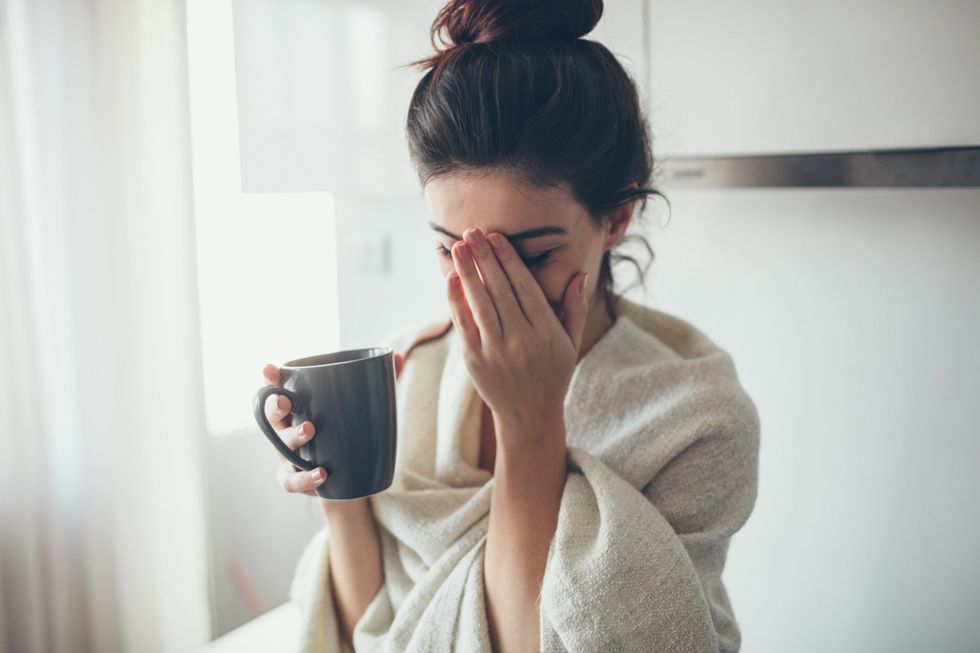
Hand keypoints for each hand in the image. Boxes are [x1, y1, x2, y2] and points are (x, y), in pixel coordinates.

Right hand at [262, 353, 404, 499]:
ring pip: (280, 448)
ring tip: (310, 430)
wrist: (345, 477)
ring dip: (292, 438)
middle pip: (270, 416)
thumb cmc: (346, 433)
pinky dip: (305, 478)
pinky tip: (322, 473)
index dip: (269, 378)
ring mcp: (286, 456)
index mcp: (297, 408)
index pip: (276, 388)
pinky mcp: (294, 480)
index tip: (269, 368)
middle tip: (287, 401)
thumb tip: (400, 357)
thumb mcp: (359, 409)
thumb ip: (379, 384)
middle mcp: (284, 430)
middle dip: (274, 406)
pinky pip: (292, 481)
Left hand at [446, 227, 587, 446]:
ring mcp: (496, 350)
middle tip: (473, 231)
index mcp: (547, 332)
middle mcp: (521, 340)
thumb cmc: (552, 374)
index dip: (509, 260)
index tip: (498, 237)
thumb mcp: (570, 343)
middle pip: (500, 290)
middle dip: (485, 257)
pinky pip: (464, 324)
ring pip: (480, 303)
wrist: (529, 416)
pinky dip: (456, 300)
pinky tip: (452, 278)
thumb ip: (574, 309)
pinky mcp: (475, 360)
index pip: (525, 287)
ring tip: (458, 247)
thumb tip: (579, 275)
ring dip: (468, 272)